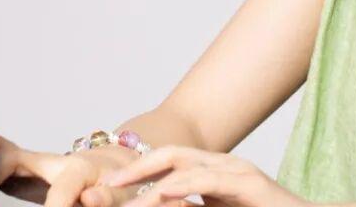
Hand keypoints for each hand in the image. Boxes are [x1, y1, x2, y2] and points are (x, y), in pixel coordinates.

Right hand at [0, 133, 142, 206]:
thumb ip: (108, 198)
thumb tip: (89, 199)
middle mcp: (52, 162)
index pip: (58, 191)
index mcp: (79, 170)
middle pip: (9, 156)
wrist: (121, 166)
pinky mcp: (25, 170)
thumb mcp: (127, 193)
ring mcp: (36, 164)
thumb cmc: (124, 185)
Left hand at [103, 145, 306, 206]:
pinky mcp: (248, 183)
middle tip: (107, 187)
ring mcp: (238, 171)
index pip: (170, 162)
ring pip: (183, 164)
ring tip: (125, 200)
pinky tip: (160, 197)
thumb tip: (161, 206)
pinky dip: (178, 187)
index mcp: (215, 173)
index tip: (110, 189)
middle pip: (171, 154)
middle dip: (136, 168)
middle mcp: (224, 165)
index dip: (139, 170)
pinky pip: (205, 181)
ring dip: (149, 181)